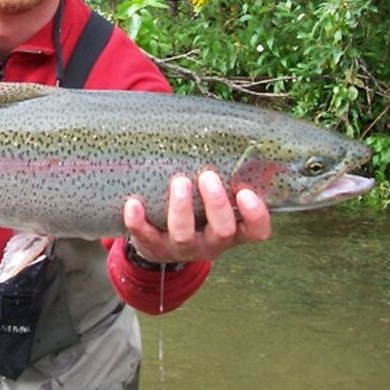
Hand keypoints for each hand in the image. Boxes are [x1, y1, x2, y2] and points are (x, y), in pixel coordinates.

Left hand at [123, 171, 270, 264]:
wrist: (162, 246)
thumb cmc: (198, 214)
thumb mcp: (217, 204)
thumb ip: (231, 180)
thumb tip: (247, 141)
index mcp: (233, 231)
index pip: (256, 230)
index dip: (255, 215)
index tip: (246, 192)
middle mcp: (211, 243)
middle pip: (222, 231)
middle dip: (216, 204)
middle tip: (208, 177)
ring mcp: (182, 248)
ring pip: (184, 235)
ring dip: (181, 208)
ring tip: (180, 182)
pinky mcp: (154, 247)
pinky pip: (145, 237)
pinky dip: (138, 221)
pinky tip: (134, 203)